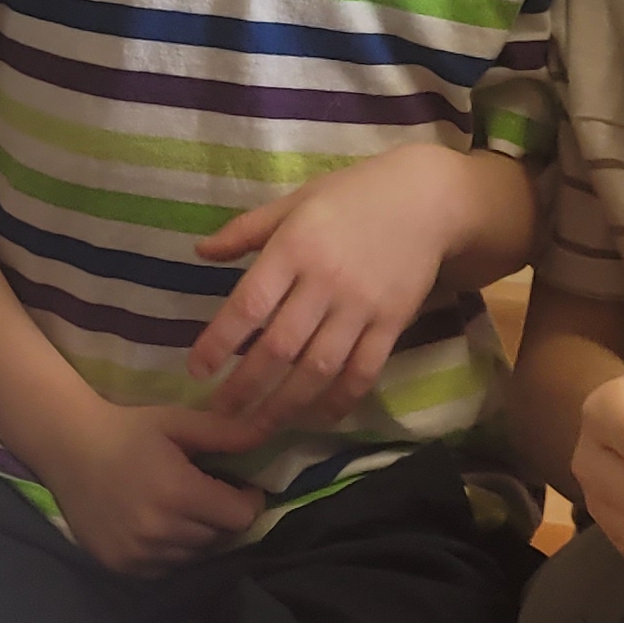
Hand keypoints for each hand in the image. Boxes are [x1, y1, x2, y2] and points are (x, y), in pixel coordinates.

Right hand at [38, 395, 278, 577]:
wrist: (67, 448)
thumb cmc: (127, 430)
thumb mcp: (176, 422)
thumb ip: (224, 433)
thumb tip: (267, 435)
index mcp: (179, 493)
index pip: (241, 517)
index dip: (247, 500)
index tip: (238, 485)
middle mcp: (162, 530)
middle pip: (221, 537)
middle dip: (223, 516)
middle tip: (207, 493)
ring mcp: (140, 553)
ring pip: (196, 554)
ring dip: (199, 535)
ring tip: (182, 508)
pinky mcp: (123, 566)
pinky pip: (168, 566)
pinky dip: (172, 549)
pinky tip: (158, 523)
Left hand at [186, 145, 468, 430]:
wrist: (427, 198)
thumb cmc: (351, 196)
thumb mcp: (294, 202)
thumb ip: (246, 230)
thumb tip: (201, 252)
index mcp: (294, 248)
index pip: (249, 305)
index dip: (220, 342)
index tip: (196, 369)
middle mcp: (325, 282)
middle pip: (280, 347)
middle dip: (246, 386)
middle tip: (220, 413)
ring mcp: (362, 306)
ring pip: (319, 368)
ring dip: (286, 403)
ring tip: (258, 426)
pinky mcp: (393, 323)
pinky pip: (363, 371)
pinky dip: (340, 399)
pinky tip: (317, 417)